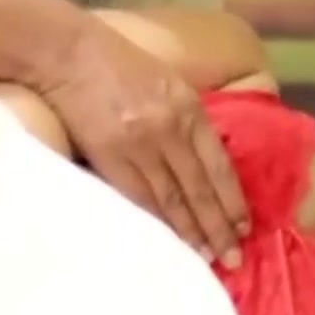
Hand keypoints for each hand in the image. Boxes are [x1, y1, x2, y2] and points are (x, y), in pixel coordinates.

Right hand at [36, 17, 248, 266]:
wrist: (70, 55)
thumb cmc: (120, 63)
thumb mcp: (169, 82)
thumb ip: (188, 119)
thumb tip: (206, 159)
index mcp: (189, 108)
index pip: (219, 166)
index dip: (232, 201)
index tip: (244, 228)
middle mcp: (170, 131)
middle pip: (200, 189)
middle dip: (218, 227)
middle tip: (233, 259)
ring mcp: (139, 147)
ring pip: (172, 201)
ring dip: (190, 232)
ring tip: (206, 258)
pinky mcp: (109, 158)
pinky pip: (139, 199)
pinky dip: (157, 223)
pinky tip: (168, 241)